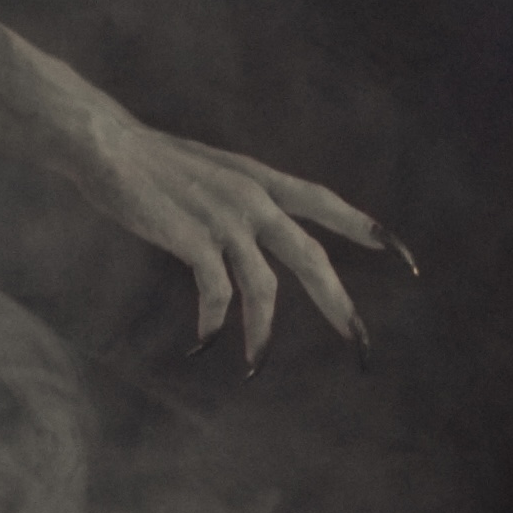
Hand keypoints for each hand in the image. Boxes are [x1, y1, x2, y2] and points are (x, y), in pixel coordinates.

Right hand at [69, 121, 410, 367]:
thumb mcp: (211, 174)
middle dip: (338, 306)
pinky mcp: (194, 237)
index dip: (369, 230)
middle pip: (312, 259)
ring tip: (254, 368)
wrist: (105, 144)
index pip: (328, 204)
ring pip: (265, 289)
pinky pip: (218, 294)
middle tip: (360, 347)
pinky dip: (215, 325)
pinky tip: (203, 342)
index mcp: (261, 181)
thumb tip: (255, 234)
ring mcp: (226, 218)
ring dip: (261, 335)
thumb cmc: (149, 163)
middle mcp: (254, 198)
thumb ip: (240, 199)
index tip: (407, 259)